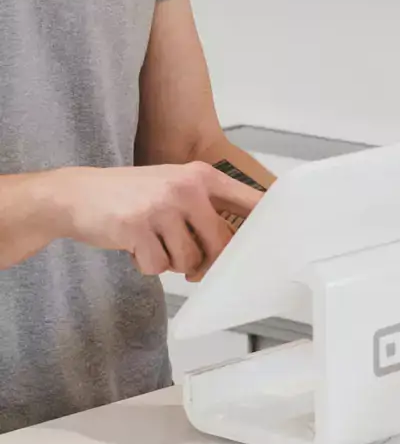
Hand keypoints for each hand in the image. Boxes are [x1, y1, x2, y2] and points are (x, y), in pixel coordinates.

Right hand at [51, 163, 261, 279]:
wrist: (75, 194)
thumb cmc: (132, 196)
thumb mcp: (173, 185)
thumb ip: (206, 208)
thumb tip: (238, 246)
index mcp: (202, 176)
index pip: (249, 201)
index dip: (267, 224)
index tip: (280, 241)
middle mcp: (186, 188)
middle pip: (221, 244)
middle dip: (207, 262)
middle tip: (192, 265)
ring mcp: (161, 207)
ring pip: (189, 260)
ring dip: (172, 262)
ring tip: (154, 243)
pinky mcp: (137, 228)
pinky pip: (159, 267)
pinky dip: (148, 265)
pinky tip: (135, 247)